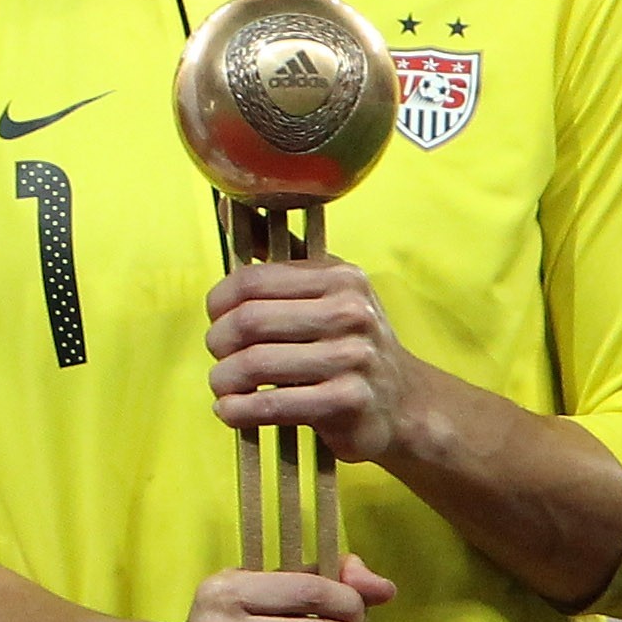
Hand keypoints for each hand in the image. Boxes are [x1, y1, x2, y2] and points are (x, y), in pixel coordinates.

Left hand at [205, 255, 417, 463]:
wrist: (405, 403)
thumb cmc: (351, 341)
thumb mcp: (328, 290)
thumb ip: (279, 255)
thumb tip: (228, 210)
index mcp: (340, 279)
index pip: (252, 281)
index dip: (218, 302)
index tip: (215, 319)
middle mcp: (350, 313)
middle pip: (248, 322)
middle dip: (218, 342)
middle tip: (220, 356)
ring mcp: (352, 359)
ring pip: (254, 364)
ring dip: (223, 380)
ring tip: (223, 386)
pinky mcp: (347, 402)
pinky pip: (271, 405)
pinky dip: (237, 410)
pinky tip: (231, 410)